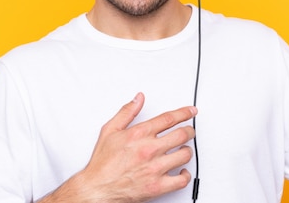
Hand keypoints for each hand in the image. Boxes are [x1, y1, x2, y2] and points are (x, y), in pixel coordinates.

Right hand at [75, 93, 196, 201]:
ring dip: (187, 150)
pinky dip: (185, 175)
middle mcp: (150, 149)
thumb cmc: (102, 164)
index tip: (191, 111)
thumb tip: (138, 99)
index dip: (184, 113)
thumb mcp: (110, 131)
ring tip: (183, 150)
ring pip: (184, 155)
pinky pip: (181, 180)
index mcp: (140, 134)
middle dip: (189, 130)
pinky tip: (182, 171)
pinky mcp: (157, 186)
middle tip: (189, 131)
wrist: (97, 189)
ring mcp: (155, 168)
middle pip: (182, 134)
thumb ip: (127, 112)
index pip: (169, 118)